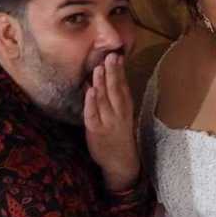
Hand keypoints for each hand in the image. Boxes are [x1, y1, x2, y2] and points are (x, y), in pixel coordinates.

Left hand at [84, 52, 139, 190]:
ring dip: (102, 83)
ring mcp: (108, 121)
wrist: (120, 161)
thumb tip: (105, 77)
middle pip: (115, 90)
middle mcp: (119, 113)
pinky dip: (91, 102)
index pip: (123, 86)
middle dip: (113, 72)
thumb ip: (114, 97)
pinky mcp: (96, 130)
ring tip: (99, 68)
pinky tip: (90, 91)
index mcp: (126, 107)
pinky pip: (93, 115)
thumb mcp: (121, 114)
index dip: (120, 71)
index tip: (118, 55)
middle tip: (110, 56)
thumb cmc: (118, 135)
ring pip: (104, 100)